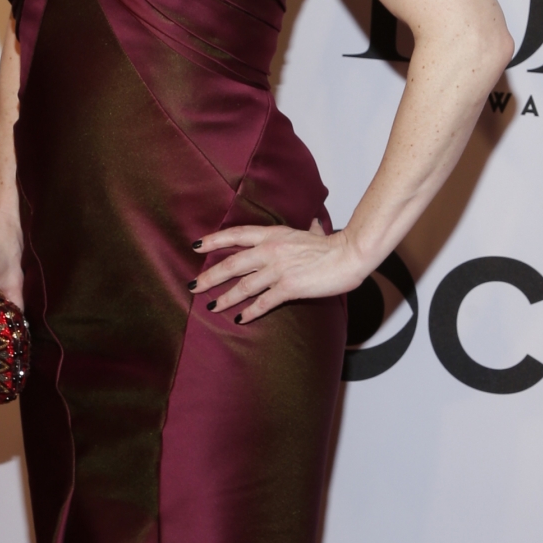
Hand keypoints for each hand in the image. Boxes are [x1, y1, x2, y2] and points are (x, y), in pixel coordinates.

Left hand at [190, 218, 366, 322]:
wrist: (349, 256)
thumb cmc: (333, 245)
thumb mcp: (312, 231)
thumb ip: (306, 229)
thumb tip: (312, 223)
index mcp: (274, 234)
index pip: (236, 234)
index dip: (214, 240)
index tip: (196, 246)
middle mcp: (271, 250)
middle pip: (232, 264)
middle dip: (210, 276)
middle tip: (194, 286)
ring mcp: (279, 269)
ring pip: (243, 286)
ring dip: (225, 298)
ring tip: (212, 306)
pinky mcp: (289, 287)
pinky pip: (263, 302)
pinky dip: (250, 312)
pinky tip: (240, 319)